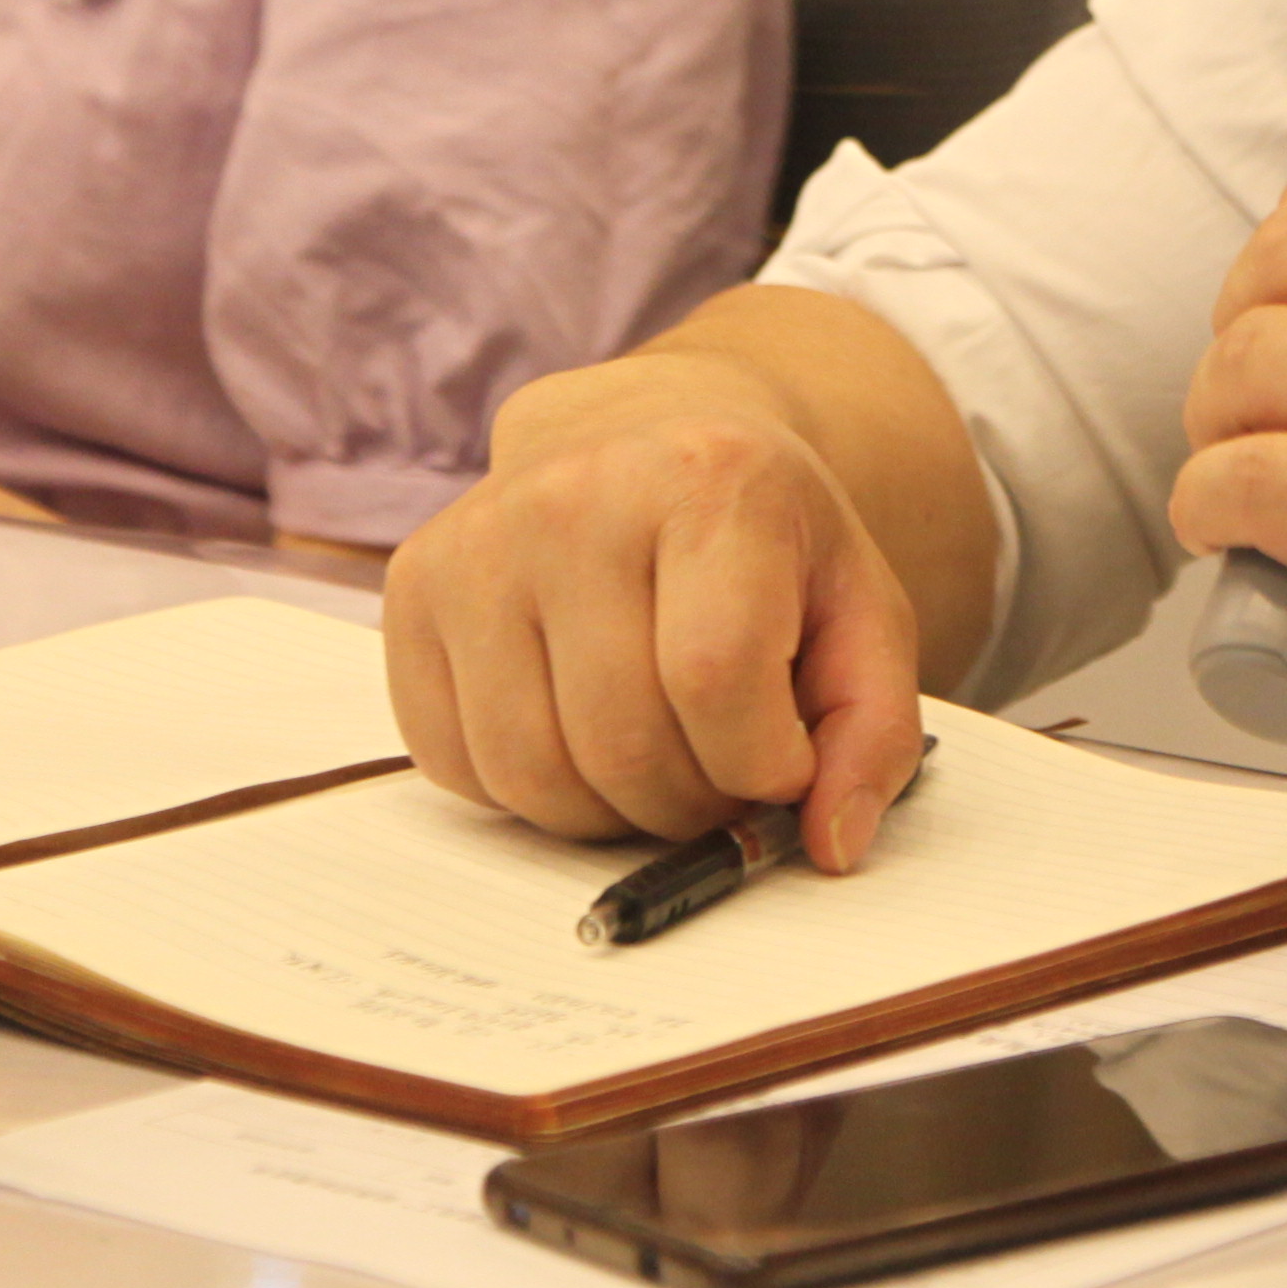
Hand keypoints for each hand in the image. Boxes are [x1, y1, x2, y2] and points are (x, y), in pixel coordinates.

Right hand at [381, 347, 926, 855]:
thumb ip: (872, 730)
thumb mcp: (860, 611)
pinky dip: (526, 792)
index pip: (714, 678)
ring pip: (530, 771)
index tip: (782, 767)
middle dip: (687, 804)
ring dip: (607, 813)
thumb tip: (831, 844)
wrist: (649, 443)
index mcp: (708, 478)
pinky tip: (578, 734)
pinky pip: (456, 764)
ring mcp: (478, 542)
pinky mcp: (413, 589)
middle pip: (620, 742)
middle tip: (718, 775)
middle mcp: (575, 495)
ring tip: (656, 761)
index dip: (758, 765)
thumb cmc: (761, 542)